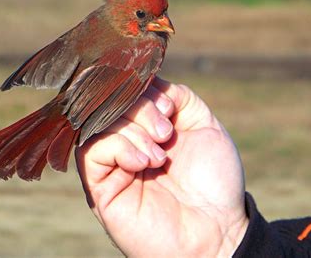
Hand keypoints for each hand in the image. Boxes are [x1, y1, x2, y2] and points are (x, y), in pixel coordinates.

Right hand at [75, 78, 248, 256]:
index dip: (141, 89)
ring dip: (134, 130)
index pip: (124, 91)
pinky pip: (92, 151)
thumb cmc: (213, 180)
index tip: (168, 107)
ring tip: (161, 155)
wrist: (218, 228)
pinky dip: (121, 147)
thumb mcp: (203, 123)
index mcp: (144, 125)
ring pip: (99, 123)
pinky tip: (144, 163)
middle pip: (110, 103)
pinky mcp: (99, 187)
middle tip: (167, 133)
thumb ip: (177, 95)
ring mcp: (110, 163)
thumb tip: (148, 82)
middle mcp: (123, 141)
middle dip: (141, 110)